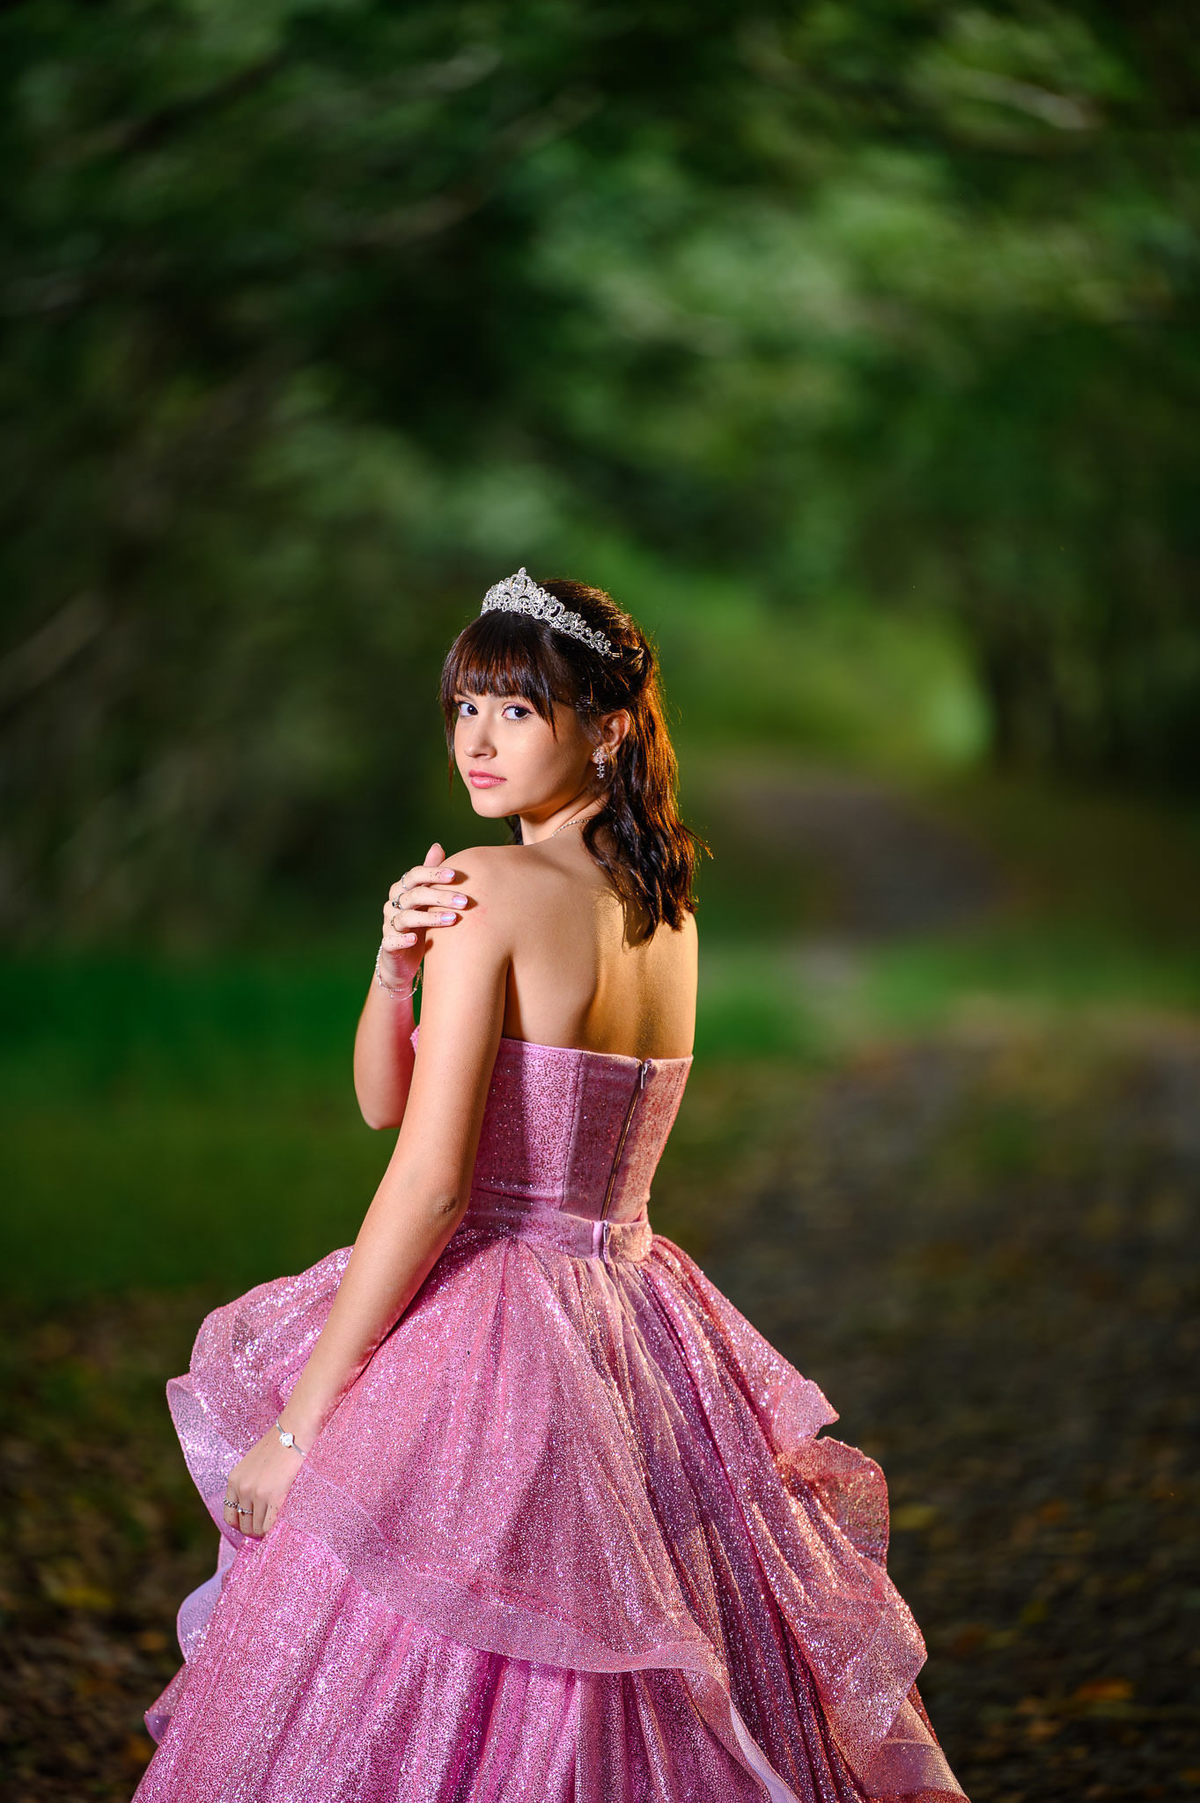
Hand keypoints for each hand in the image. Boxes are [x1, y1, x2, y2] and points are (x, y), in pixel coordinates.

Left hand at [223, 1426, 304, 1538]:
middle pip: (244, 1526)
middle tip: (270, 1524)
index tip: (255, 1523)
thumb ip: (250, 1483)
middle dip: (256, 1529)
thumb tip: (254, 1509)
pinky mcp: (274, 1496)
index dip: (243, 1524)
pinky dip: (276, 1529)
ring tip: (279, 1522)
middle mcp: (242, 1488)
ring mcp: (257, 1494)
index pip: (230, 1517)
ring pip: (257, 1529)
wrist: (295, 1429)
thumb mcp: (254, 1464)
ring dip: (267, 1529)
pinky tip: (284, 1520)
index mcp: (234, 1480)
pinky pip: (269, 1526)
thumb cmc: (280, 1444)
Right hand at [377, 840, 468, 987]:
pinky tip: (416, 940)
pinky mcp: (389, 945)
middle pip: (415, 895)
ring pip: (407, 917)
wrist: (403, 958)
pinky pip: (393, 941)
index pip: (414, 875)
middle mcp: (393, 904)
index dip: (433, 873)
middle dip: (441, 896)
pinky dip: (403, 940)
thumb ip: (430, 874)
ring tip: (453, 919)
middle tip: (465, 901)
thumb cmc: (420, 923)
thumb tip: (437, 845)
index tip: (455, 875)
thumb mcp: (426, 898)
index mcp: (402, 889)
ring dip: (430, 917)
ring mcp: (390, 924)